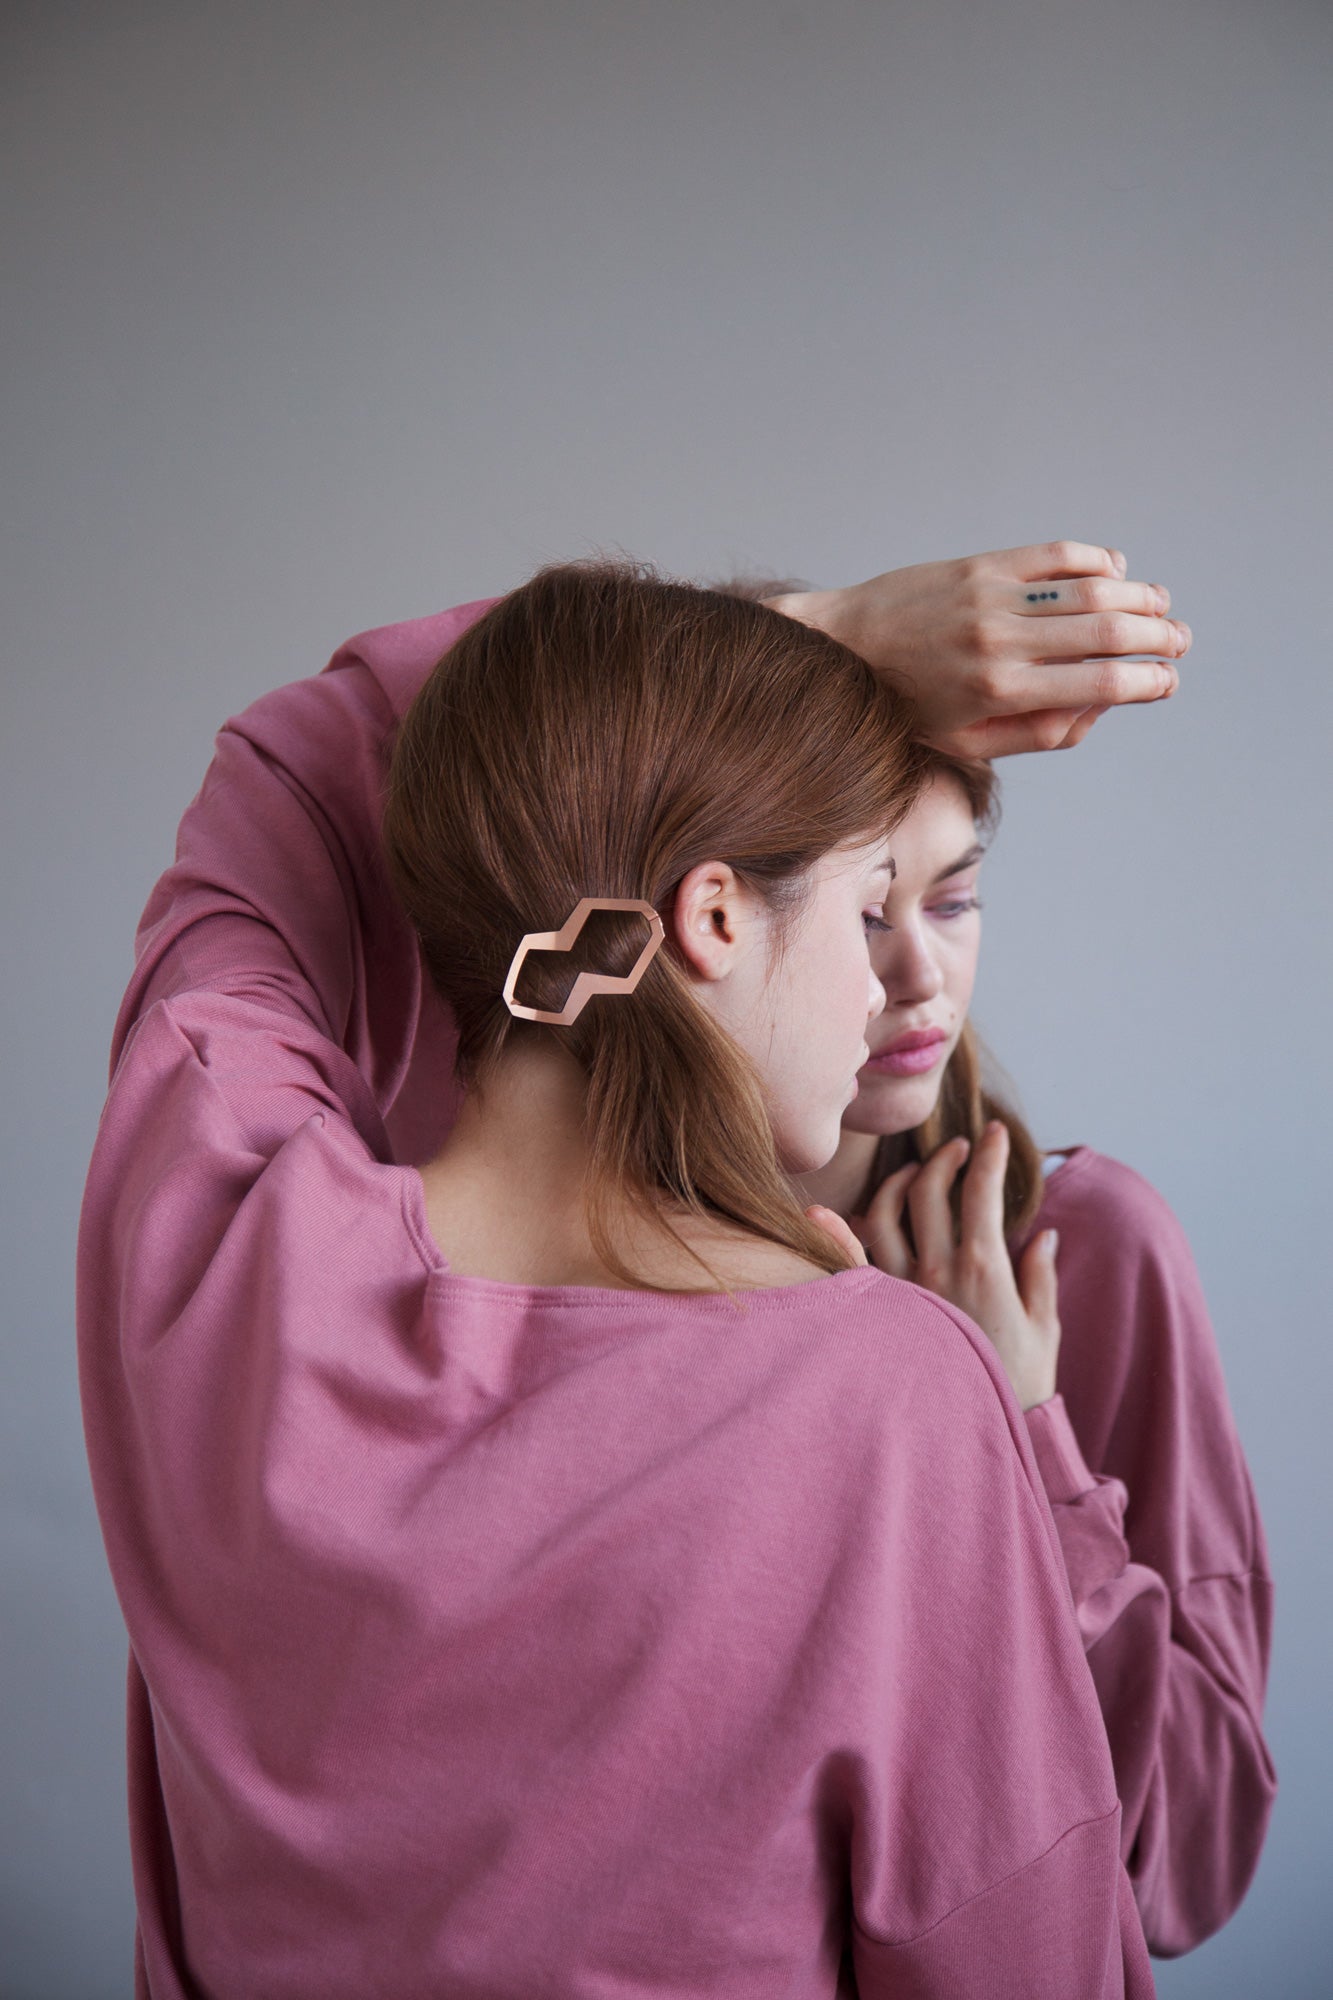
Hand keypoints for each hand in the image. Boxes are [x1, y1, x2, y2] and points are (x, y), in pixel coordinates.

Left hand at [767, 541, 1189, 757]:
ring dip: (1137, 595)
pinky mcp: (980, 565)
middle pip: (1106, 631)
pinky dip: (1094, 560)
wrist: (841, 649)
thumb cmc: (904, 709)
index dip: (1147, 681)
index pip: (1100, 683)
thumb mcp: (967, 744)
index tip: (1167, 681)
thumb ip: (1039, 732)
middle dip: (1156, 636)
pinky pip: (1053, 556)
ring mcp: (992, 596)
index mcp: (1001, 692)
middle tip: (1180, 642)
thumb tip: (1100, 707)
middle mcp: (1001, 641)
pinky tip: (1114, 572)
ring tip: (1161, 605)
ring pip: (1089, 588)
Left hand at [851, 1123, 1061, 1410]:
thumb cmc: (1019, 1384)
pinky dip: (833, 1234)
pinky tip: (822, 1213)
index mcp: (985, 1268)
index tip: (998, 1133)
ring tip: (916, 1173)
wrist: (976, 1434)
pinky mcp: (880, 1312)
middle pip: (929, 1190)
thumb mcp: (1044, 1328)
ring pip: (884, 1214)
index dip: (991, 1154)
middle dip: (947, 1158)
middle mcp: (936, 1271)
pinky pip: (849, 1263)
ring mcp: (902, 1289)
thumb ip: (1041, 1275)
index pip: (982, 1191)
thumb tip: (1043, 1234)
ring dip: (899, 1182)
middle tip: (960, 1148)